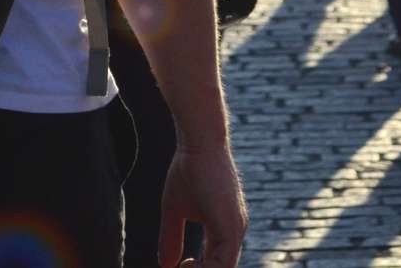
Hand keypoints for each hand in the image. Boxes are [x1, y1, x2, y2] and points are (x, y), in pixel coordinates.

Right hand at [158, 145, 247, 267]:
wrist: (198, 144)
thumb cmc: (187, 170)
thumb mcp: (174, 210)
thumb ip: (172, 238)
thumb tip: (165, 265)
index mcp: (225, 230)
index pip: (217, 263)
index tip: (179, 267)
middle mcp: (235, 231)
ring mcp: (235, 229)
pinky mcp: (231, 226)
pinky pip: (224, 263)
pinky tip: (184, 265)